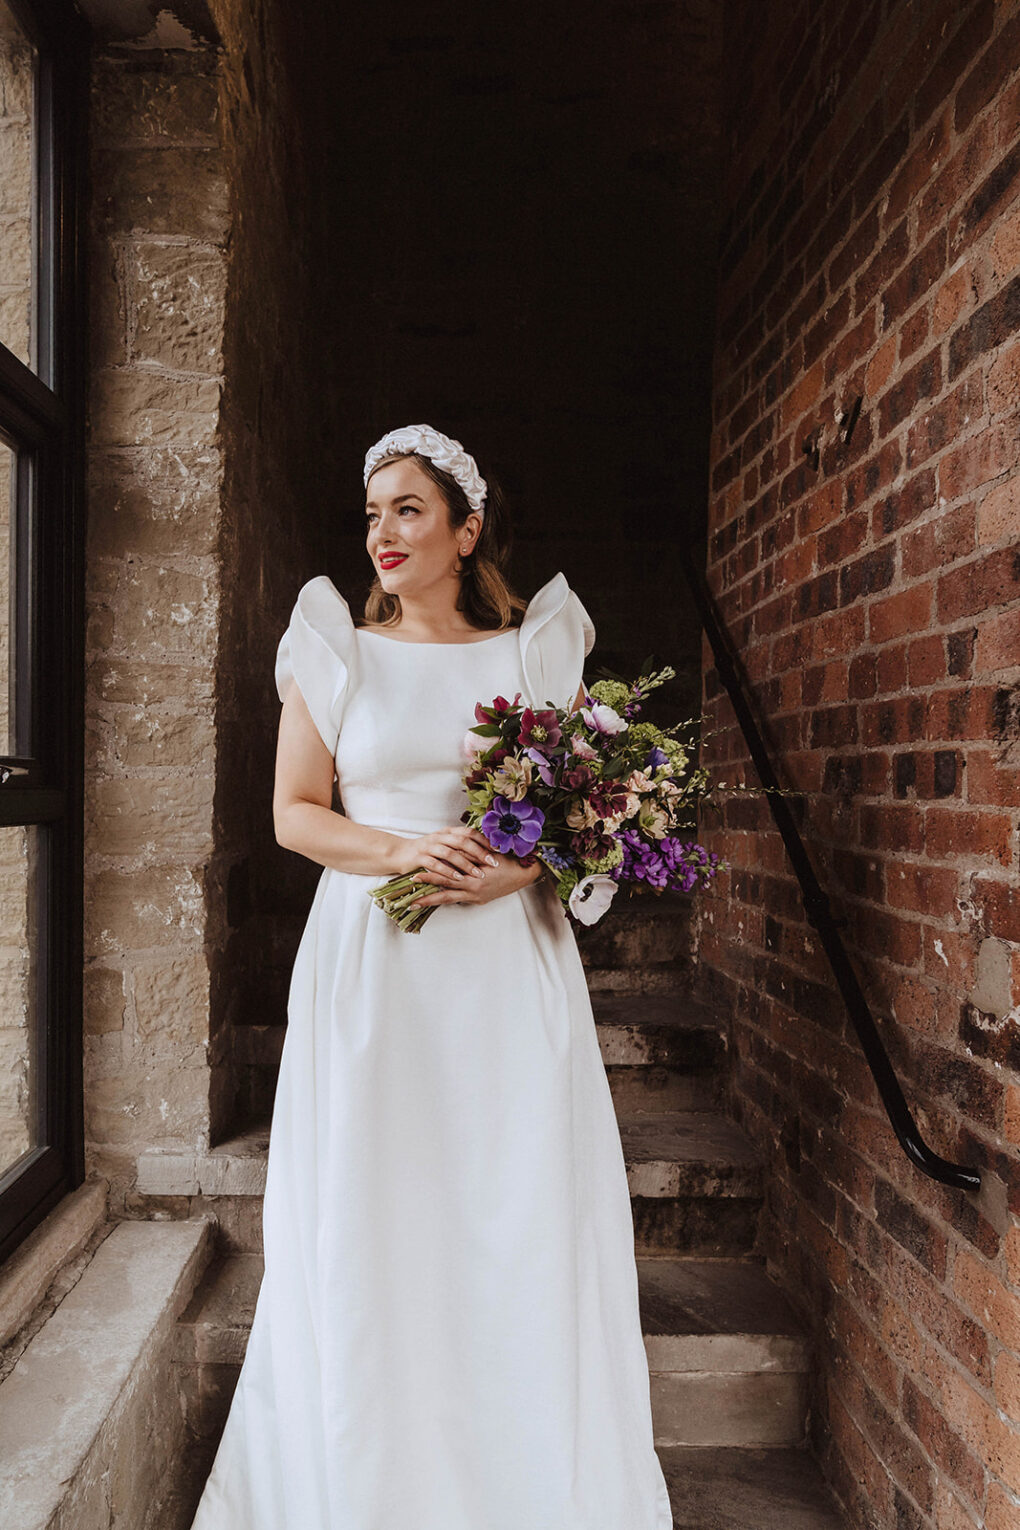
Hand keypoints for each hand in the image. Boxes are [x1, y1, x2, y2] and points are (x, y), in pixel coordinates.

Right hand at [393, 824, 496, 884]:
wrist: (399, 853)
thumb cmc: (425, 851)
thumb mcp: (443, 843)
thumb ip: (459, 845)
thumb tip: (483, 850)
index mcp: (447, 832)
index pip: (469, 832)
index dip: (484, 840)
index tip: (498, 850)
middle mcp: (439, 837)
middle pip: (463, 841)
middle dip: (480, 852)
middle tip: (493, 863)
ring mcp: (429, 846)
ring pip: (451, 853)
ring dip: (466, 864)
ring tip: (478, 874)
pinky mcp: (419, 858)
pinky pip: (436, 864)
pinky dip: (448, 871)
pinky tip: (458, 878)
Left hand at [407, 841, 541, 908]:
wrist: (524, 873)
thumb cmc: (507, 859)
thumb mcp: (486, 855)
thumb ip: (468, 855)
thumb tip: (451, 852)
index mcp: (474, 879)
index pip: (446, 879)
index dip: (430, 878)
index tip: (414, 876)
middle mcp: (473, 891)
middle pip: (444, 894)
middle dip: (426, 896)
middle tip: (408, 899)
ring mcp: (476, 897)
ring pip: (450, 900)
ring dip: (433, 901)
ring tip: (416, 903)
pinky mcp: (479, 900)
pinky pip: (459, 899)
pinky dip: (447, 898)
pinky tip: (436, 899)